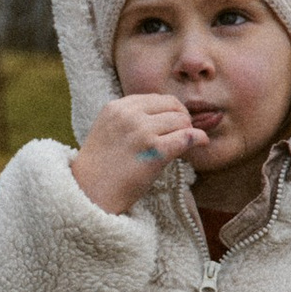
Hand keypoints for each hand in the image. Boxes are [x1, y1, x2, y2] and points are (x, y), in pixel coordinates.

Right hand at [71, 91, 199, 215]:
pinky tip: (201, 143)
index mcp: (116, 107)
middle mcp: (129, 114)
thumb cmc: (100, 168)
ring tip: (184, 144)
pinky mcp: (155, 151)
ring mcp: (142, 131)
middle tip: (182, 134)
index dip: (169, 110)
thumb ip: (130, 118)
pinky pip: (186, 138)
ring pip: (181, 121)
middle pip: (171, 105)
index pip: (155, 98)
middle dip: (181, 118)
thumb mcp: (108, 130)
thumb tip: (168, 115)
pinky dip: (198, 139)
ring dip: (187, 131)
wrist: (89, 194)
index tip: (172, 124)